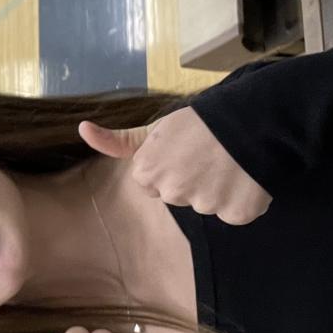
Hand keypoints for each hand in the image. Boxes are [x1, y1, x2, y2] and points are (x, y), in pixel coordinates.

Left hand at [79, 108, 270, 224]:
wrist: (251, 118)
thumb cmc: (198, 122)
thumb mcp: (155, 128)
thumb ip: (118, 141)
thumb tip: (82, 129)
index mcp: (148, 173)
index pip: (152, 184)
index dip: (168, 168)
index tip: (182, 153)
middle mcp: (172, 193)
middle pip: (178, 196)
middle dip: (191, 180)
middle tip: (208, 155)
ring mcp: (205, 205)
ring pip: (207, 205)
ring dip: (218, 189)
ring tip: (230, 162)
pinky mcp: (236, 213)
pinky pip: (235, 213)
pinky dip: (243, 199)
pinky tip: (246, 176)